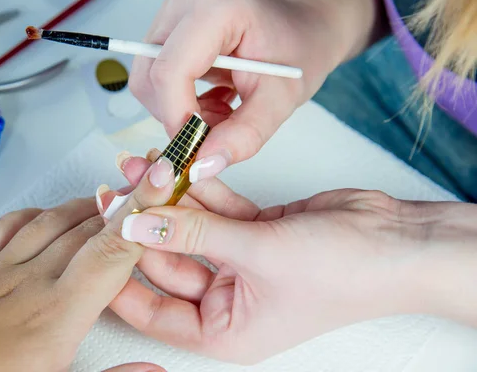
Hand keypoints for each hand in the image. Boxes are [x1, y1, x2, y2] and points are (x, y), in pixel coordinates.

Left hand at [0, 171, 171, 371]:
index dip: (142, 213)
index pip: (111, 252)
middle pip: (87, 229)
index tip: (162, 181)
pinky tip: (43, 213)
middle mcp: (29, 282)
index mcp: (54, 315)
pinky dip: (32, 214)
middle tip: (147, 188)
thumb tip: (154, 370)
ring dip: (84, 206)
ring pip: (51, 222)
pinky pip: (6, 228)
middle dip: (122, 204)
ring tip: (108, 197)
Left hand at [107, 153, 476, 363]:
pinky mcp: (254, 232)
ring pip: (189, 230)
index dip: (119, 271)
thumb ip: (195, 236)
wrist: (398, 242)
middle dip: (144, 221)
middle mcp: (227, 301)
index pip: (151, 308)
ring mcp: (239, 263)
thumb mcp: (259, 256)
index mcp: (222, 330)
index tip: (96, 235)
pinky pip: (216, 211)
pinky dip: (200, 190)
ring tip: (141, 163)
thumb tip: (138, 223)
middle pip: (167, 260)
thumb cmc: (346, 273)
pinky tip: (178, 165)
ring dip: (169, 199)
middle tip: (118, 187)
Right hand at [129, 0, 336, 182]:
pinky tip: (214, 98)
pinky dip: (180, 99)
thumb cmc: (301, 51)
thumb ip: (243, 136)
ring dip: (179, 109)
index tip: (196, 146)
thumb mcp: (280, 101)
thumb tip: (202, 165)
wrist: (306, 28)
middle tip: (216, 130)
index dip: (178, 117)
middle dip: (178, 115)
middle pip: (151, 75)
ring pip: (148, 79)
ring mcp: (175, 9)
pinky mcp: (170, 24)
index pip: (170, 71)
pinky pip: (155, 74)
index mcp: (220, 6)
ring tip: (221, 110)